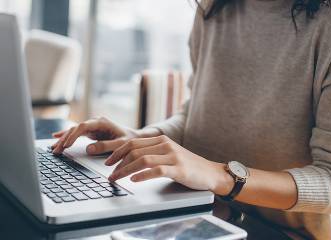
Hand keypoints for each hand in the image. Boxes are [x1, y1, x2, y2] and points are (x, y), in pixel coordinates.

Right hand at [51, 117, 159, 154]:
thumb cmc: (130, 140)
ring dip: (63, 139)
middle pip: (75, 128)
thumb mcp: (120, 144)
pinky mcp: (92, 132)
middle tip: (56, 150)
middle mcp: (95, 122)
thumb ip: (106, 146)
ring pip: (74, 131)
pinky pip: (76, 133)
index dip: (73, 135)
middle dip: (65, 139)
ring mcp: (93, 126)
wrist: (135, 138)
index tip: (66, 145)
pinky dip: (67, 136)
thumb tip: (89, 149)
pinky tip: (56, 137)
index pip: (83, 126)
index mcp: (102, 122)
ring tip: (54, 149)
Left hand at [105, 135, 232, 193]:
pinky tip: (134, 180)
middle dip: (118, 162)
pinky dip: (143, 175)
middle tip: (110, 174)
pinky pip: (157, 170)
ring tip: (117, 178)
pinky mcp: (179, 169)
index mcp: (161, 140)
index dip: (117, 152)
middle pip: (135, 150)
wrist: (210, 172)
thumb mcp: (169, 154)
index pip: (133, 142)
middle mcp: (166, 145)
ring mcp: (173, 156)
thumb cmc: (187, 165)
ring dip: (126, 170)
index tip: (108, 162)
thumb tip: (129, 159)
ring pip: (143, 160)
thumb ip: (153, 152)